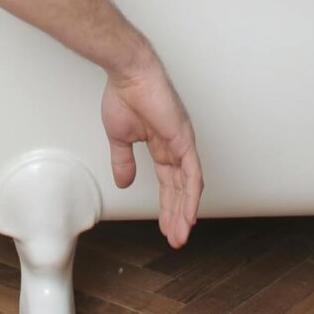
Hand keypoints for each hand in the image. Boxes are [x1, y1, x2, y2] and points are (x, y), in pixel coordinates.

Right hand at [101, 56, 203, 247]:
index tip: (165, 226)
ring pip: (189, 185)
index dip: (167, 205)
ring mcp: (182, 143)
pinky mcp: (183, 138)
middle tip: (175, 239)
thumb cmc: (123, 96)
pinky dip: (192, 194)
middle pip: (180, 188)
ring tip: (180, 234)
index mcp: (162, 145)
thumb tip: (124, 182)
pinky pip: (192, 172)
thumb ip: (124, 161)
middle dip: (177, 215)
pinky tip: (189, 212)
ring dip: (185, 211)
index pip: (169, 182)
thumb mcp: (120, 138)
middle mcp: (176, 146)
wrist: (128, 74)